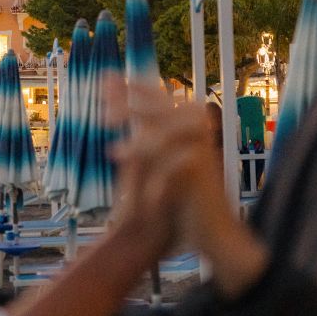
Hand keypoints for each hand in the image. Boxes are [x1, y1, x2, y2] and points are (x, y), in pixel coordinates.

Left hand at [107, 74, 269, 299]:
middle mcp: (198, 136)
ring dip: (135, 124)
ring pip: (167, 126)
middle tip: (101, 96)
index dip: (134, 88)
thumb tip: (121, 116)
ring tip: (105, 128)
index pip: (161, 100)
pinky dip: (143, 154)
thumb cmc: (187, 204)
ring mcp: (201, 152)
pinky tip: (117, 155)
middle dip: (131, 98)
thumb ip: (147, 142)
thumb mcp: (161, 166)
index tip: (105, 79)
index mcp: (189, 131)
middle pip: (163, 106)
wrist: (215, 236)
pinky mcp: (200, 172)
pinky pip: (169, 156)